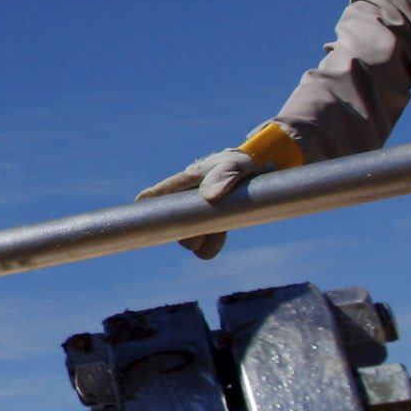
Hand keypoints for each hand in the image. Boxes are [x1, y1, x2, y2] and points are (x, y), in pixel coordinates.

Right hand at [132, 122, 304, 260]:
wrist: (268, 168)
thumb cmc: (248, 162)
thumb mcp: (240, 164)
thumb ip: (225, 175)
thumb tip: (208, 197)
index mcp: (187, 181)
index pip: (156, 195)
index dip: (146, 208)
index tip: (142, 219)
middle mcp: (188, 200)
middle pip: (172, 227)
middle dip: (186, 231)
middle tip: (207, 224)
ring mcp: (200, 215)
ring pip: (187, 241)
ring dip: (201, 240)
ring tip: (219, 227)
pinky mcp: (214, 226)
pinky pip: (205, 248)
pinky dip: (212, 246)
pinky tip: (223, 233)